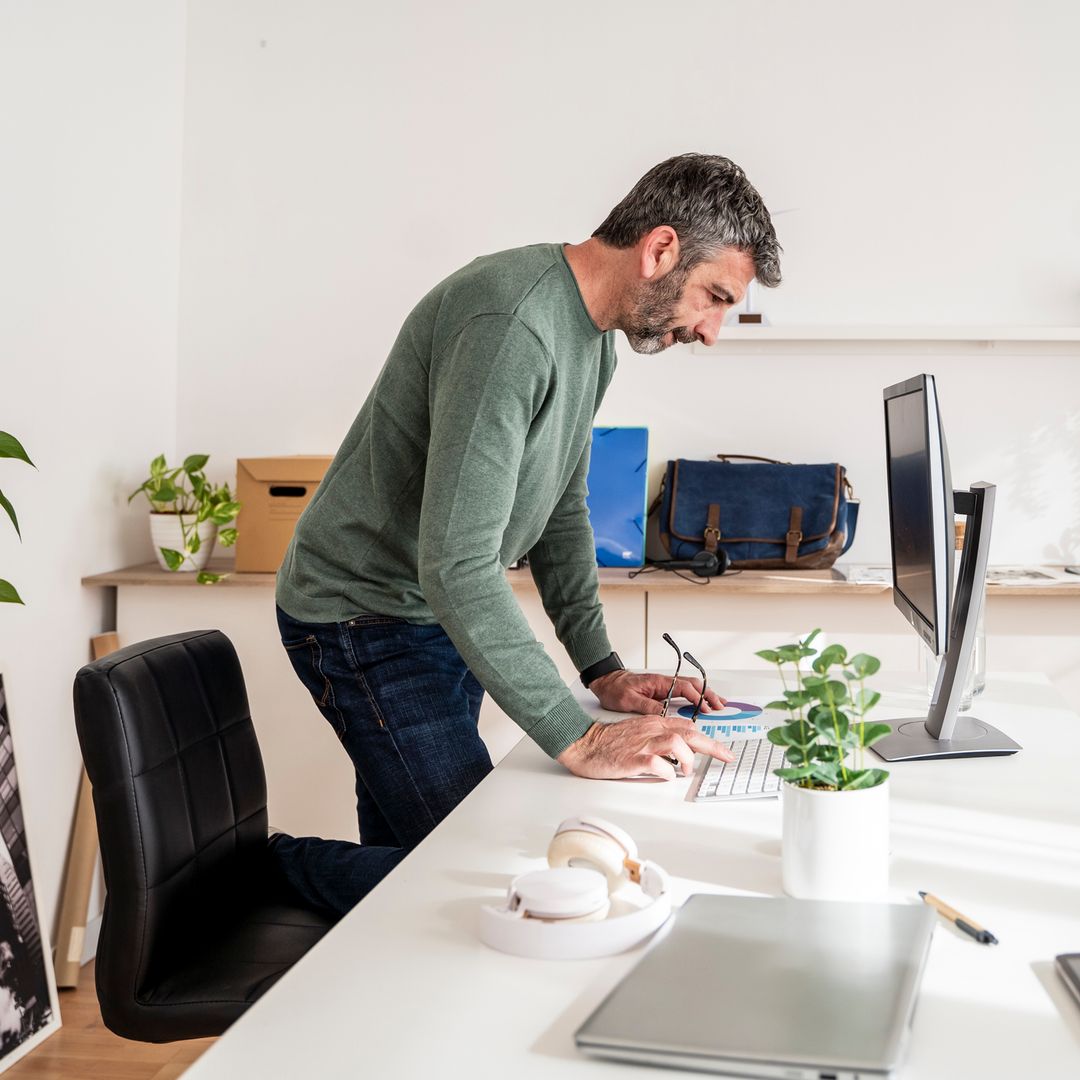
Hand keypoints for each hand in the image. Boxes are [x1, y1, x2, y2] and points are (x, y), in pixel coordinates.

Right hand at [557, 714, 735, 780]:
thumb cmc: (609, 742)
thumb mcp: (639, 732)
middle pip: (689, 733)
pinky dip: (666, 771)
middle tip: (726, 757)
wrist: (584, 743)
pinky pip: (656, 763)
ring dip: (686, 759)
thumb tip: (680, 751)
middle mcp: (651, 730)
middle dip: (712, 746)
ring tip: (683, 771)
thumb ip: (659, 737)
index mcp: (654, 723)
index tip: (724, 751)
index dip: (709, 740)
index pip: (688, 727)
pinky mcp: (631, 758)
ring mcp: (641, 744)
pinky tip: (664, 775)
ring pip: (676, 743)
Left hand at [589, 669, 724, 716]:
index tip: (706, 709)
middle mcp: (664, 682)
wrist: (606, 681)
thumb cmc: (615, 689)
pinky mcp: (663, 691)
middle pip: (693, 685)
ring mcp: (664, 686)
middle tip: (721, 706)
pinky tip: (701, 704)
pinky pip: (684, 692)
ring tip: (718, 704)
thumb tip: (664, 713)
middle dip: (709, 694)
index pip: (684, 688)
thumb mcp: (629, 700)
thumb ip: (647, 706)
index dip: (697, 698)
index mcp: (658, 682)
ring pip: (691, 688)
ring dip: (705, 695)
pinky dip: (696, 697)